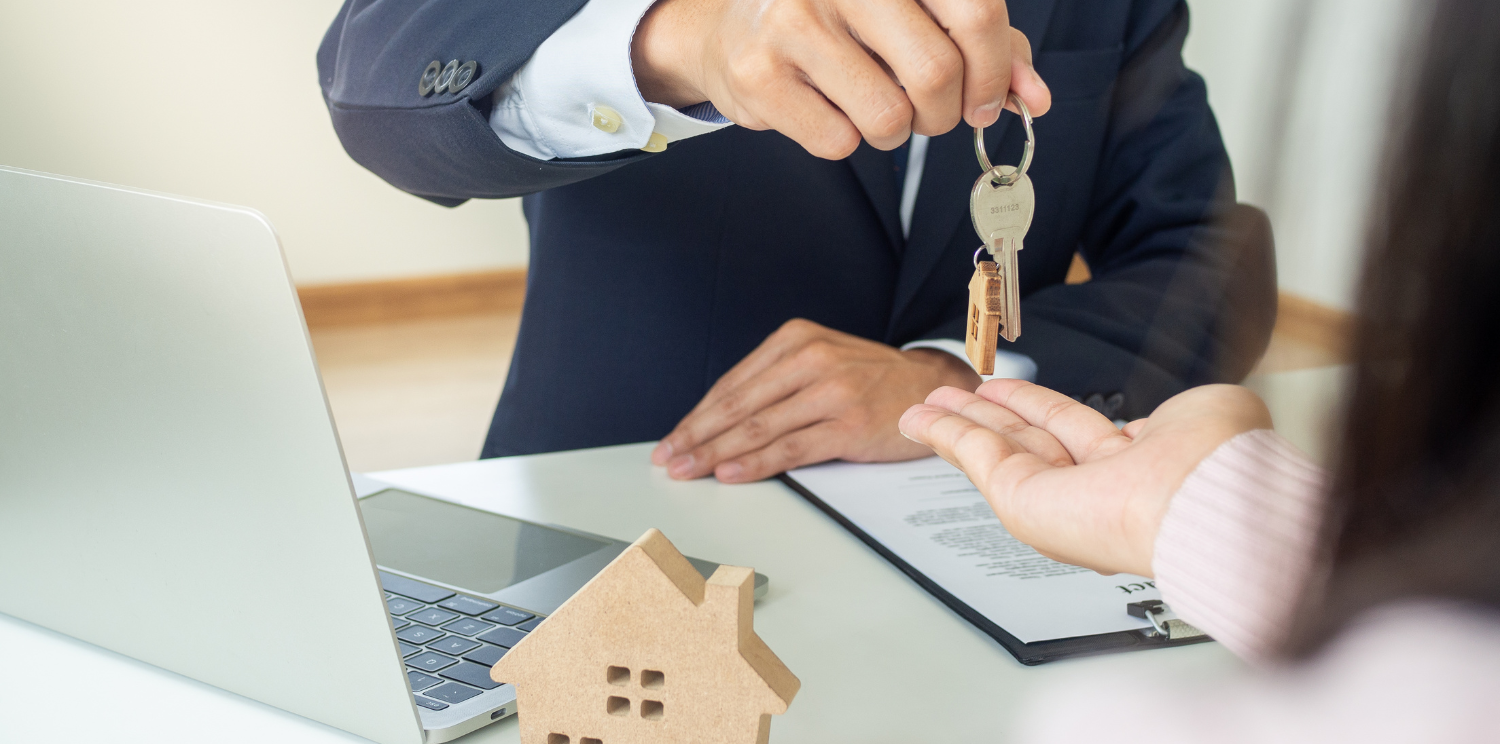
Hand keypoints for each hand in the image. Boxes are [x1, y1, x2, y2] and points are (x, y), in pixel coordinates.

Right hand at [631, 0, 1051, 158]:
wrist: (730, 28)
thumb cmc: (840, 21)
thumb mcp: (916, 13)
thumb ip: (984, 45)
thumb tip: (1034, 97)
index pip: (975, 10)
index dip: (993, 71)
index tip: (984, 100)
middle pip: (936, 73)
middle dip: (943, 113)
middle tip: (928, 113)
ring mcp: (794, 22)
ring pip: (888, 118)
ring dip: (892, 132)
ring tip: (868, 104)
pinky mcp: (758, 74)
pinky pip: (838, 141)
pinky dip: (843, 140)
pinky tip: (823, 108)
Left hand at [650, 319, 981, 482]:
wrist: (932, 387)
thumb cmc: (870, 381)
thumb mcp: (820, 362)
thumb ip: (775, 383)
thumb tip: (719, 421)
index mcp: (796, 339)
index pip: (733, 383)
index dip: (697, 415)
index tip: (673, 439)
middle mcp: (812, 359)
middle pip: (739, 404)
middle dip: (697, 436)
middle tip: (668, 459)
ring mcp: (832, 391)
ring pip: (759, 427)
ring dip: (716, 453)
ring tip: (689, 470)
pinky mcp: (850, 424)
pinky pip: (792, 447)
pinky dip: (756, 463)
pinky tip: (731, 473)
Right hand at [899, 380, 1271, 575]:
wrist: (1209, 503)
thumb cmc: (1220, 466)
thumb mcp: (1204, 413)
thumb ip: (1174, 413)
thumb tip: (1150, 425)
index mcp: (1135, 467)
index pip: (1072, 430)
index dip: (1035, 407)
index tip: (1005, 390)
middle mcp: (1091, 489)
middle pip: (1023, 440)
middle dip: (984, 414)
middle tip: (952, 397)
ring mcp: (1054, 499)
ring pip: (993, 449)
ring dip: (954, 424)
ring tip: (924, 405)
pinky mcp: (1023, 503)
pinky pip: (977, 458)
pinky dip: (944, 435)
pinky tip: (922, 418)